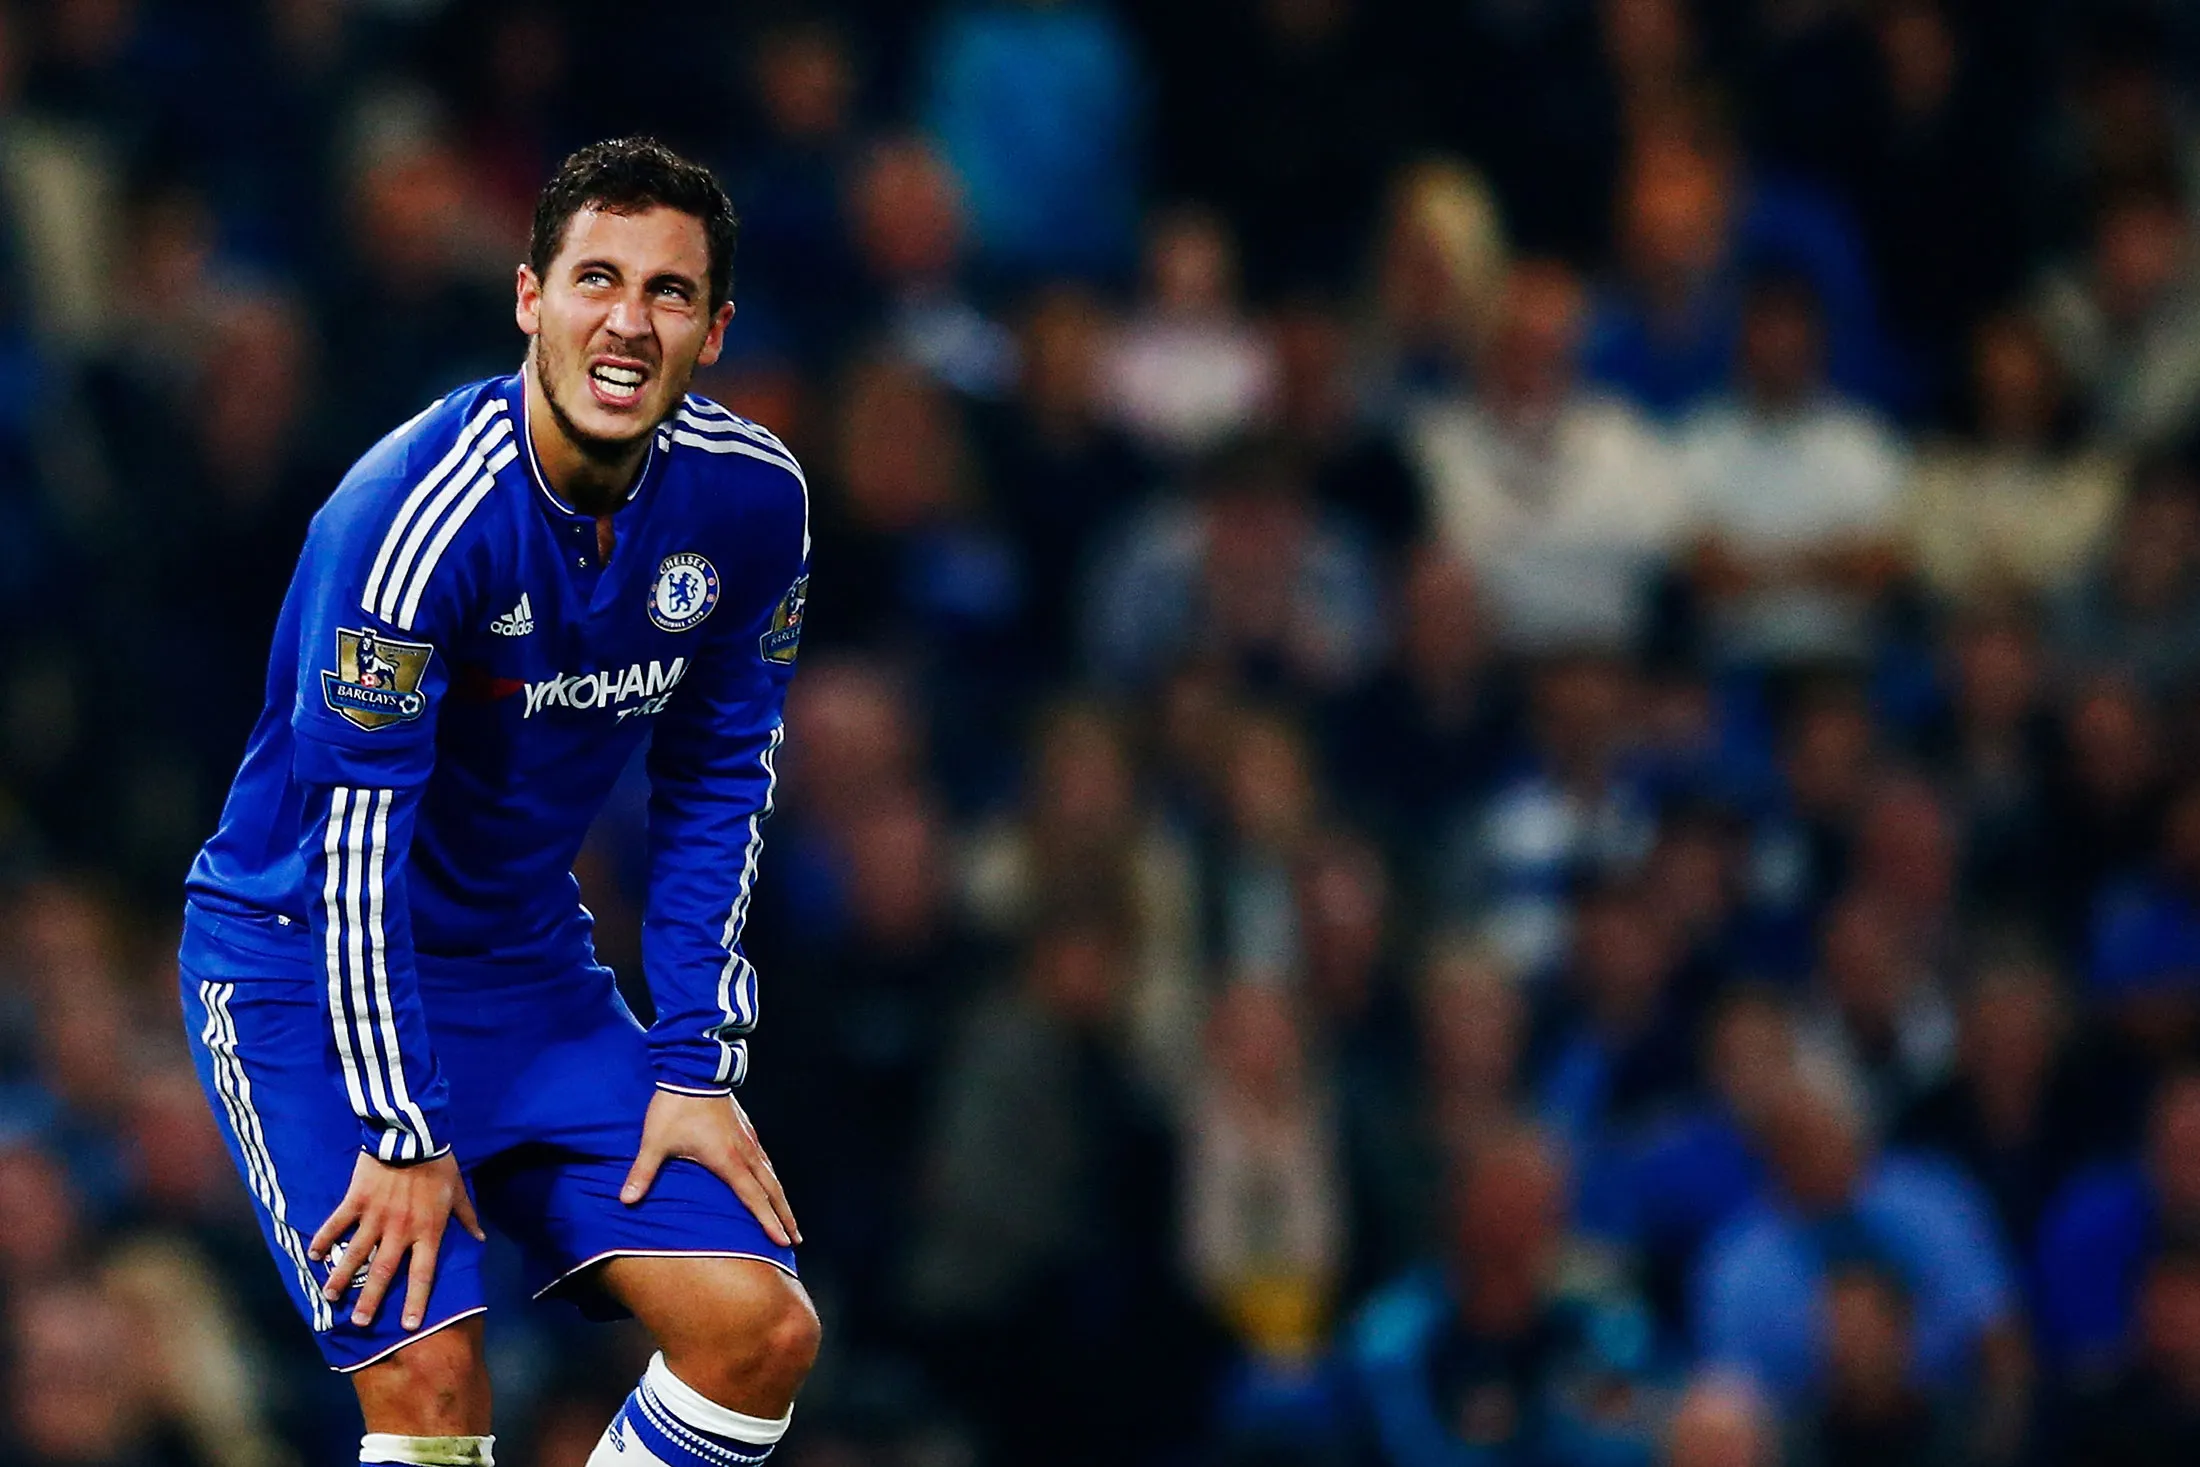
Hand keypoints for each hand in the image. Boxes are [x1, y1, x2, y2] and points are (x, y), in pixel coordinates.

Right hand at [308, 1151, 484, 1330]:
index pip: (422, 1273)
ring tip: (329, 1297)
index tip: (409, 1325)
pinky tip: (313, 1256)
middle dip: (370, 1299)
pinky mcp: (357, 1201)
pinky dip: (323, 1239)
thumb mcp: (459, 1191)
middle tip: (359, 1323)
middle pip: (384, 1271)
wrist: (413, 1134)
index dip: (416, 1300)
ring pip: (355, 1253)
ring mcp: (376, 1216)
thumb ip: (467, 1218)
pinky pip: (337, 1224)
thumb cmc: (439, 1164)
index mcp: (428, 1230)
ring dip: (341, 1277)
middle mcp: (400, 1230)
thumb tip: (480, 1239)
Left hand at [621, 1089, 800, 1247]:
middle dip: (785, 1216)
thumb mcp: (656, 1141)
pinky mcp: (745, 1128)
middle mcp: (744, 1152)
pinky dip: (772, 1177)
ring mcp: (748, 1139)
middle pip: (772, 1189)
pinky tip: (770, 1180)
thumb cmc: (676, 1106)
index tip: (782, 1241)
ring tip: (789, 1217)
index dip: (768, 1221)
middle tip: (796, 1239)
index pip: (753, 1198)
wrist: (694, 1068)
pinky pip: (764, 1159)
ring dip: (781, 1198)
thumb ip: (643, 1172)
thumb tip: (626, 1200)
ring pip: (771, 1174)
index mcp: (727, 1160)